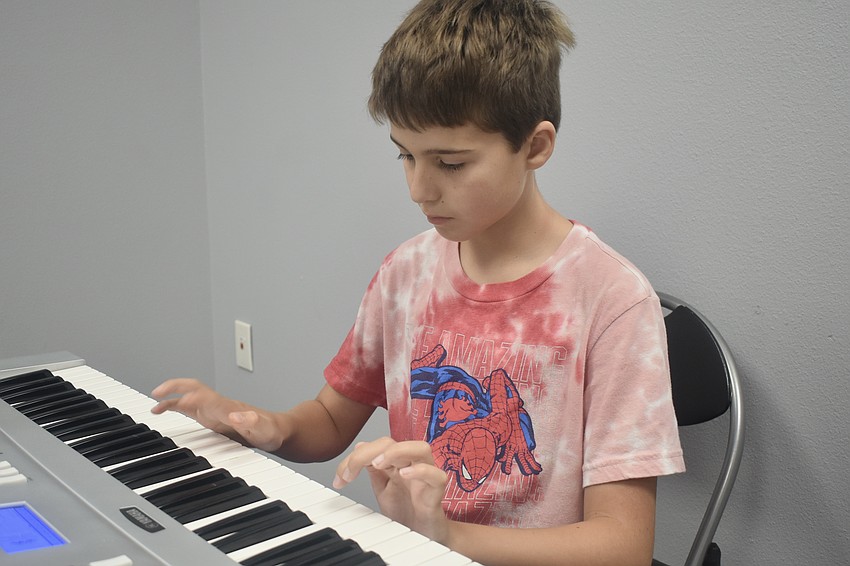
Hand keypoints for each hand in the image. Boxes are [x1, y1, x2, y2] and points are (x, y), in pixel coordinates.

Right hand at [151, 378, 284, 451]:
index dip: (190, 397)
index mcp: (229, 407)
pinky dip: (177, 408)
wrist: (278, 431)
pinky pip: (191, 409)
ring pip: (189, 397)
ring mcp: (216, 410)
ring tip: (154, 407)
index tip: (175, 400)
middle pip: (194, 388)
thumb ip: (252, 422)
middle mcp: (220, 405)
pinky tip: (166, 412)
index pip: (206, 397)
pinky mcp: (214, 417)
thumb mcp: (265, 429)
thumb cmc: (272, 430)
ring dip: (172, 398)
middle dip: (175, 388)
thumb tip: (237, 415)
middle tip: (156, 393)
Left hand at [334, 438, 449, 542]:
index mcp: (398, 463)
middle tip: (351, 472)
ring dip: (397, 451)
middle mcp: (412, 465)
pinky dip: (421, 471)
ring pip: (421, 449)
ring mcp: (426, 477)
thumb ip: (373, 470)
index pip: (377, 446)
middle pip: (394, 443)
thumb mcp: (382, 490)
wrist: (424, 538)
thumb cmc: (407, 512)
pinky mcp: (436, 493)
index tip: (340, 478)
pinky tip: (404, 474)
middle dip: (368, 452)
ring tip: (378, 463)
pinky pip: (436, 475)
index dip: (355, 457)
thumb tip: (358, 447)